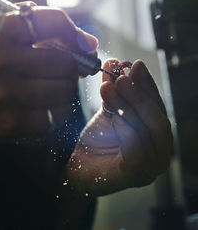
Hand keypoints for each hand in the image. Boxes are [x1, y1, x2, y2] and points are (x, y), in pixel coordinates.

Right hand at [0, 2, 97, 139]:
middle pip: (66, 63)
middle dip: (70, 66)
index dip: (72, 32)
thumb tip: (91, 44)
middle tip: (61, 69)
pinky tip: (39, 105)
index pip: (53, 21)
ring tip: (48, 86)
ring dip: (64, 89)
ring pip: (64, 92)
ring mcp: (4, 95)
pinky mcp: (6, 124)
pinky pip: (53, 118)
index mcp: (0, 29)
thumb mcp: (4, 25)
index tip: (81, 43)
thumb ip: (46, 26)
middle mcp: (2, 60)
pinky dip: (54, 112)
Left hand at [66, 59, 172, 195]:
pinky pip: (135, 149)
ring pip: (147, 130)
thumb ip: (114, 90)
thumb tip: (114, 62)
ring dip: (127, 106)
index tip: (135, 65)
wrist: (78, 169)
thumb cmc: (97, 140)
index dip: (148, 85)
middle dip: (139, 94)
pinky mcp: (135, 176)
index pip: (158, 107)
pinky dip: (123, 127)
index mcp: (157, 136)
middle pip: (158, 118)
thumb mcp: (108, 110)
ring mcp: (151, 167)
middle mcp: (160, 152)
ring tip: (108, 88)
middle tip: (120, 77)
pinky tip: (111, 115)